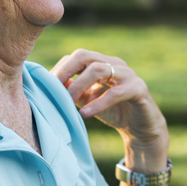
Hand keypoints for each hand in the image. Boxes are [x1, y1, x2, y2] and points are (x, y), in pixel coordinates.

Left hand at [52, 49, 168, 155]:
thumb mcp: (88, 101)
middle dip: (66, 71)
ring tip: (68, 102)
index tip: (46, 86)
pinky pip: (116, 92)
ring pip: (99, 69)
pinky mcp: (139, 89)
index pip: (76, 57)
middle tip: (54, 90)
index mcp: (102, 63)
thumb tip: (50, 85)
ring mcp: (128, 74)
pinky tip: (86, 114)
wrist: (141, 129)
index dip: (60, 69)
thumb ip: (73, 91)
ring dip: (79, 86)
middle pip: (85, 56)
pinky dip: (99, 103)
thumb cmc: (113, 112)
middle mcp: (115, 64)